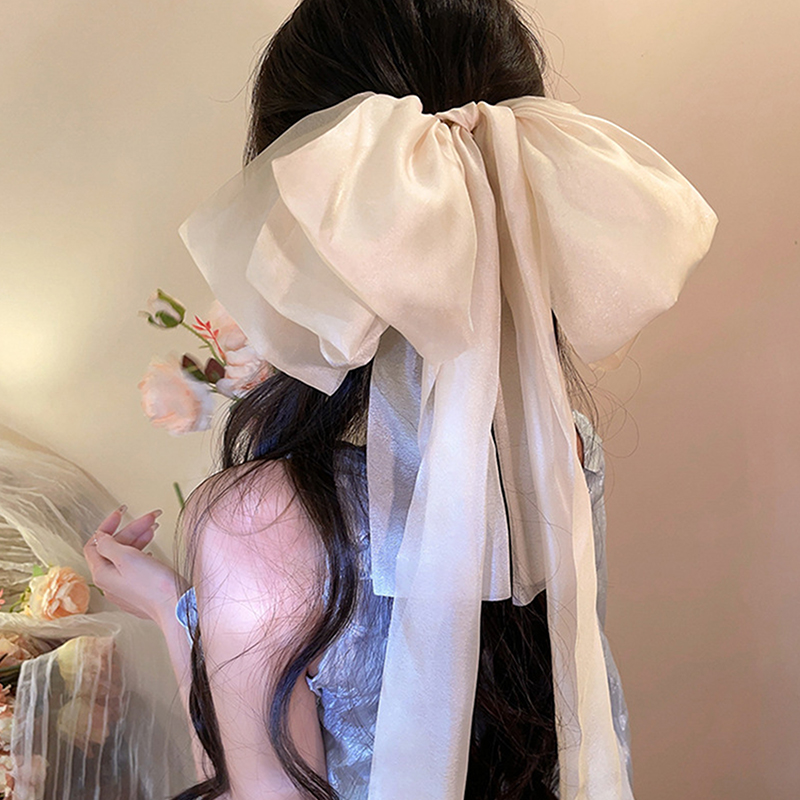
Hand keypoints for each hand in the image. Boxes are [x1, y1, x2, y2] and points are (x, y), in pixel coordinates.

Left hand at [84, 506, 179, 622]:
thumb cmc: (154, 585)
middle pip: (113, 549)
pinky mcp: (139, 592)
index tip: (120, 513)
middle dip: (131, 530)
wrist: (176, 607)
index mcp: (103, 574)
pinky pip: (135, 567)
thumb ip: (109, 545)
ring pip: (125, 557)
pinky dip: (142, 553)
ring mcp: (125, 589)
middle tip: (149, 518)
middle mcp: (110, 583)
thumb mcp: (127, 558)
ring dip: (138, 539)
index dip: (107, 526)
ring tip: (154, 529)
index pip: (94, 544)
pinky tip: (152, 551)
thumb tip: (99, 538)